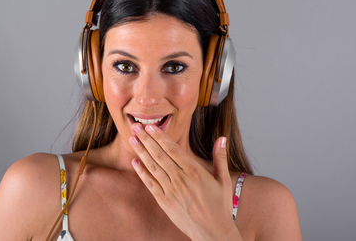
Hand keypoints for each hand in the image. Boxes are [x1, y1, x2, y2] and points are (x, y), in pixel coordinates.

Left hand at [129, 123, 241, 239]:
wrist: (212, 232)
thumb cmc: (220, 206)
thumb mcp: (223, 180)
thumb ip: (220, 158)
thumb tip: (222, 138)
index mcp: (194, 171)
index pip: (173, 149)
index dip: (160, 136)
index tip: (150, 126)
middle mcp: (181, 179)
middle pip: (159, 155)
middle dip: (146, 139)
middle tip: (135, 126)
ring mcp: (171, 191)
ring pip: (153, 167)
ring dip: (141, 152)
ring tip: (132, 139)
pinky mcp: (165, 202)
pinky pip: (151, 184)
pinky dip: (142, 172)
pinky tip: (135, 162)